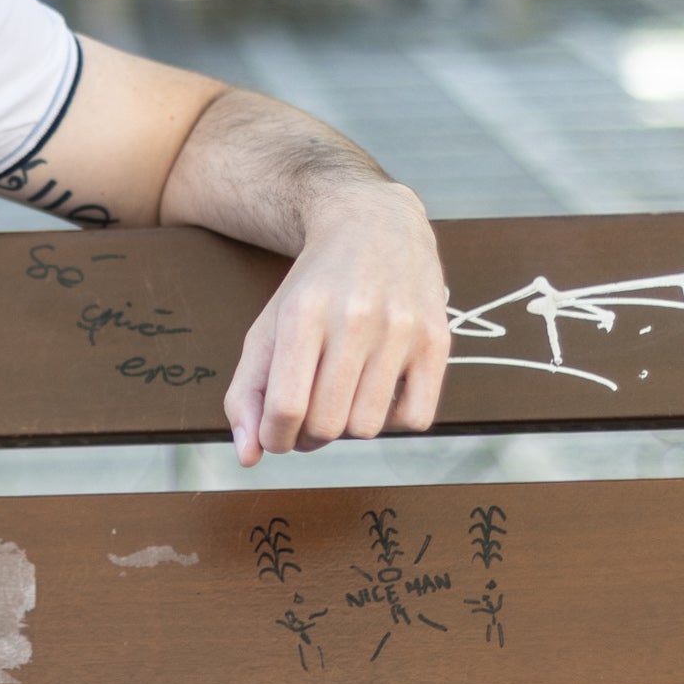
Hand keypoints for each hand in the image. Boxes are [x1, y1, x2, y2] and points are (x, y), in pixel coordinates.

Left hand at [225, 188, 449, 463]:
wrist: (374, 225)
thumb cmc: (314, 288)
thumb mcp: (268, 329)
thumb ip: (246, 394)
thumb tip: (248, 458)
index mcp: (303, 314)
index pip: (286, 408)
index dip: (275, 439)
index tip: (276, 434)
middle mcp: (355, 318)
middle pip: (327, 425)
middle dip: (310, 436)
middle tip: (308, 417)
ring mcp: (401, 328)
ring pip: (369, 428)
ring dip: (349, 427)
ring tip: (343, 398)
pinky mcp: (437, 340)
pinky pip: (416, 419)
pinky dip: (393, 420)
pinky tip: (380, 392)